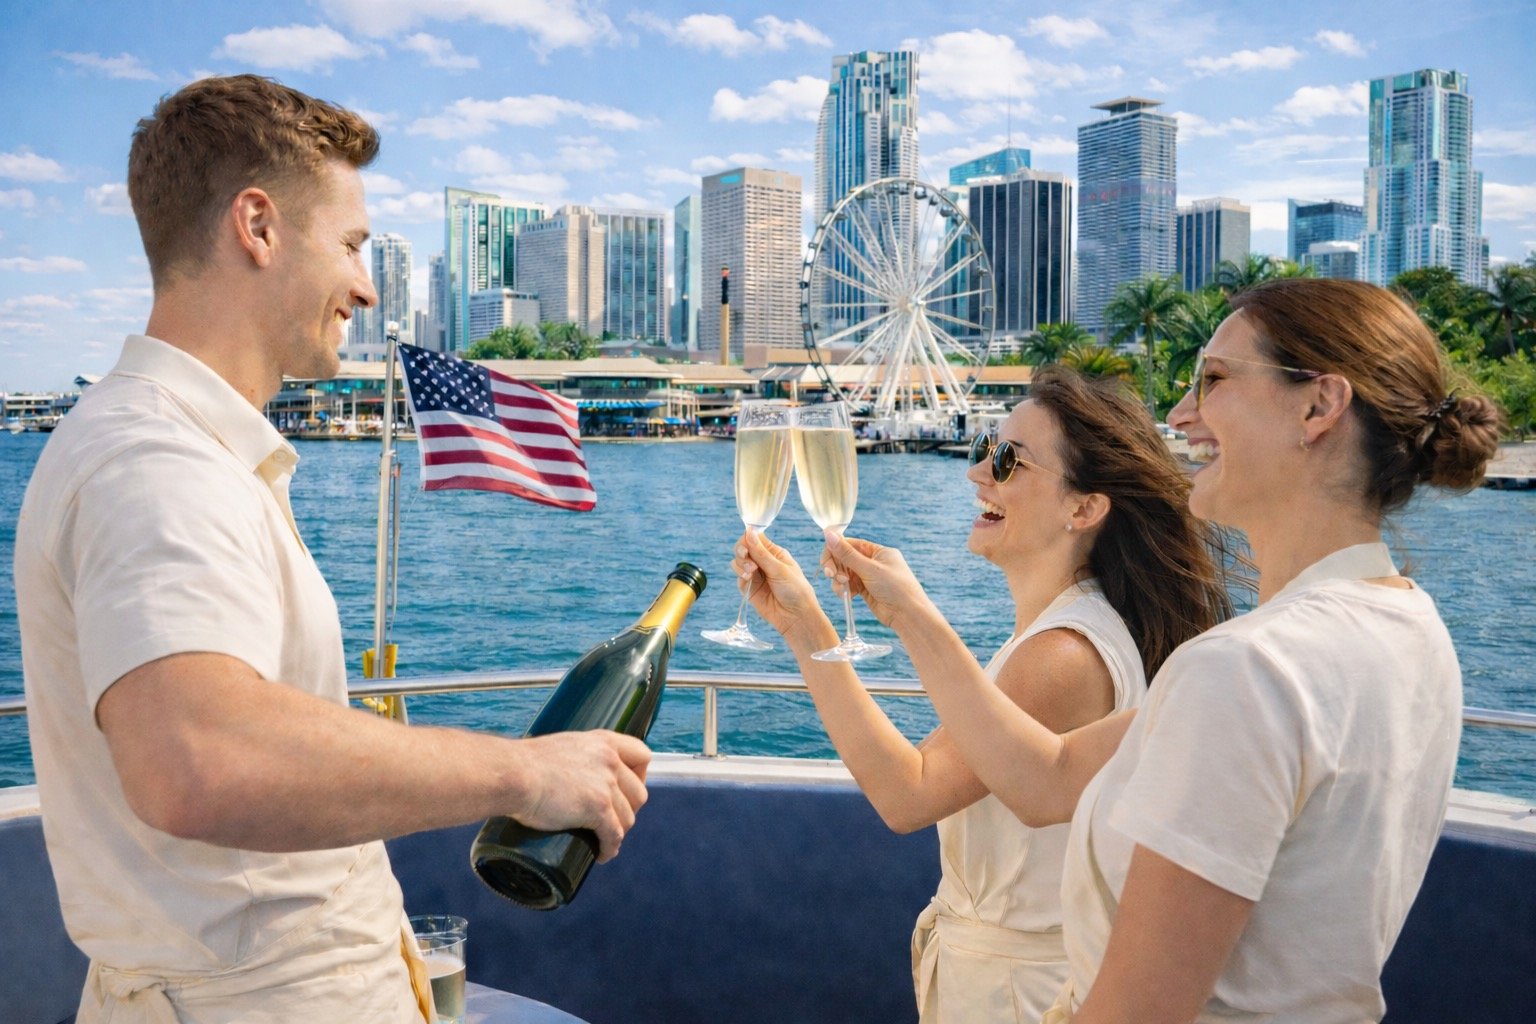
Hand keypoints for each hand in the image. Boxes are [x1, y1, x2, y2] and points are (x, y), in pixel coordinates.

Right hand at [511, 730, 650, 861]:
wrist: (512, 775)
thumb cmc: (523, 764)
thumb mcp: (561, 749)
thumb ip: (575, 759)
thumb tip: (569, 778)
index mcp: (603, 741)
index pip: (642, 755)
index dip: (639, 776)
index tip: (626, 790)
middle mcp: (610, 760)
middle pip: (638, 792)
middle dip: (628, 810)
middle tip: (611, 820)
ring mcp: (606, 784)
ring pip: (628, 817)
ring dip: (618, 832)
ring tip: (603, 840)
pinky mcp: (598, 808)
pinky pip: (614, 835)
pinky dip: (609, 848)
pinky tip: (602, 854)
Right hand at [733, 530, 837, 649]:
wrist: (796, 617)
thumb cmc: (795, 590)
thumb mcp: (780, 569)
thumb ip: (761, 552)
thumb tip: (749, 531)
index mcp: (774, 553)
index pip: (755, 538)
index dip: (747, 539)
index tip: (746, 546)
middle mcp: (764, 562)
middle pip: (743, 548)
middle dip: (741, 551)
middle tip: (746, 558)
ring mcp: (756, 575)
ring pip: (738, 562)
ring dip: (740, 564)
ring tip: (750, 572)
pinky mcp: (749, 588)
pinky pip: (738, 577)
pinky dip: (740, 575)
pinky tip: (748, 579)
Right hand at [820, 531, 934, 629]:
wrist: (908, 615)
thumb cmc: (896, 588)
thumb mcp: (870, 569)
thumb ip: (847, 554)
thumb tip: (829, 534)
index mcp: (878, 551)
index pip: (850, 544)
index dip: (835, 550)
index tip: (826, 561)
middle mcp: (873, 562)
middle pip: (844, 558)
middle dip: (836, 566)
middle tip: (830, 575)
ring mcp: (869, 577)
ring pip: (844, 573)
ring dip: (838, 580)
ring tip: (842, 588)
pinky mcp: (865, 590)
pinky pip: (848, 585)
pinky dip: (843, 589)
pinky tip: (846, 595)